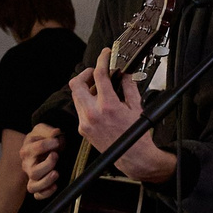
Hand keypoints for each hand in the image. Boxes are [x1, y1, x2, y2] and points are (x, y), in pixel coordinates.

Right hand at [20, 124, 62, 198]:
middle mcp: (27, 165)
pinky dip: (46, 193)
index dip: (47, 144)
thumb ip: (49, 130)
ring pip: (33, 187)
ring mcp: (31, 177)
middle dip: (48, 164)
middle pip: (33, 171)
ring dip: (46, 181)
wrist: (41, 148)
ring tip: (56, 173)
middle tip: (56, 155)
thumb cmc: (42, 139)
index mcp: (27, 150)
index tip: (56, 141)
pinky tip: (55, 186)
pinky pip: (37, 195)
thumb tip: (56, 133)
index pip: (34, 149)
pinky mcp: (37, 186)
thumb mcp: (43, 130)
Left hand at [70, 51, 174, 183]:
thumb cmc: (136, 136)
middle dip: (85, 74)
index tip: (105, 54)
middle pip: (76, 84)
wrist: (133, 157)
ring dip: (86, 88)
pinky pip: (80, 109)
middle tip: (96, 71)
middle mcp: (92, 114)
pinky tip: (99, 103)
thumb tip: (124, 74)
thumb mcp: (136, 107)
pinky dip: (88, 102)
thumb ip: (128, 87)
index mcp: (107, 106)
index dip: (102, 60)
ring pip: (76, 97)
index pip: (99, 75)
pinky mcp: (83, 129)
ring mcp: (85, 123)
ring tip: (99, 88)